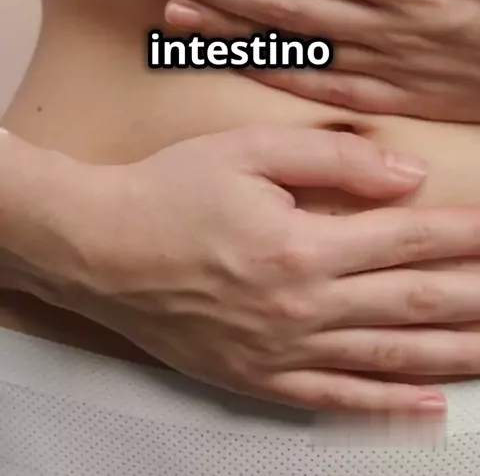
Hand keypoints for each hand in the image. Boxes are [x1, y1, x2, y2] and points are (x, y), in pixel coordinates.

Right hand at [13, 126, 479, 413]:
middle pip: (411, 304)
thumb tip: (403, 175)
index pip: (407, 240)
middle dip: (476, 297)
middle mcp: (300, 306)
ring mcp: (281, 350)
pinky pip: (335, 399)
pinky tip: (427, 406)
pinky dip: (387, 405)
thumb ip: (332, 158)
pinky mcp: (257, 378)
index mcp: (301, 245)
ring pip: (387, 358)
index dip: (464, 236)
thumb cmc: (168, 193)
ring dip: (453, 355)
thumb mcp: (248, 152)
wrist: (100, 249)